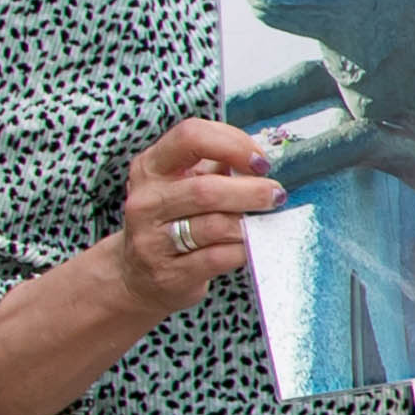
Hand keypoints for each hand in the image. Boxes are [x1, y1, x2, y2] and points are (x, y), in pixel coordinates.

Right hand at [105, 118, 279, 319]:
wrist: (139, 277)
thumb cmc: (173, 221)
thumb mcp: (182, 185)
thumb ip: (216, 166)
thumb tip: (261, 159)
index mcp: (150, 167)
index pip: (190, 136)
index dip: (233, 143)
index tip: (259, 161)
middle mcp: (146, 201)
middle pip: (206, 189)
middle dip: (251, 191)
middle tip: (276, 194)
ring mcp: (153, 241)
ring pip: (216, 226)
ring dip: (250, 223)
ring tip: (265, 221)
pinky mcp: (169, 274)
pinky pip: (219, 257)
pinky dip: (244, 249)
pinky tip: (252, 245)